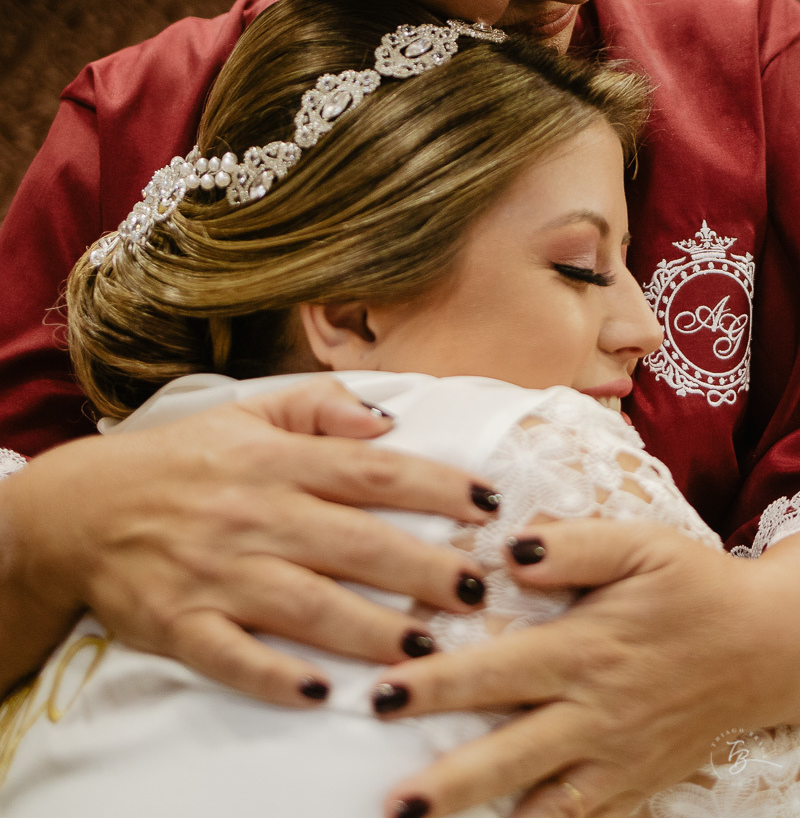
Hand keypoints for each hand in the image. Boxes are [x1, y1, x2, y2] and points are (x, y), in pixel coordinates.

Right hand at [1, 379, 496, 702]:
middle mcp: (253, 513)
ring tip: (427, 646)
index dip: (436, 488)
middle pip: (354, 542)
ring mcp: (216, 572)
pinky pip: (234, 658)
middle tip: (479, 591)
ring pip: (306, 604)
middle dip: (424, 568)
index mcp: (275, 459)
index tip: (489, 507)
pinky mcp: (179, 624)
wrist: (77, 510)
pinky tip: (325, 695)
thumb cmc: (180, 459)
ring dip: (370, 629)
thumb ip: (319, 408)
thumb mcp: (246, 413)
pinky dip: (278, 678)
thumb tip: (386, 422)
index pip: (372, 471)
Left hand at [375, 519, 799, 817]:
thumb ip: (572, 545)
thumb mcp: (639, 544)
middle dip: (447, 783)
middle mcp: (594, 713)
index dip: (436, 686)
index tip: (382, 696)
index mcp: (585, 649)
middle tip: (394, 802)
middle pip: (509, 756)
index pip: (495, 672)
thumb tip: (509, 549)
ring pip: (543, 806)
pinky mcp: (635, 783)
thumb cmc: (693, 586)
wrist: (764, 646)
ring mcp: (616, 758)